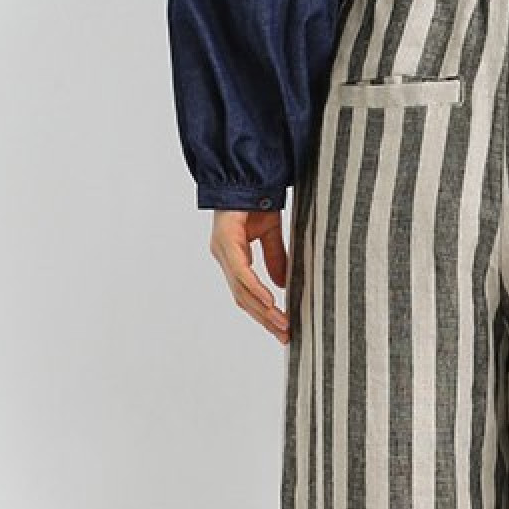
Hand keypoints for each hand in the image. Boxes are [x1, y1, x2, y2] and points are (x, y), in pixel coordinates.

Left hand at [209, 209, 289, 343]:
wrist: (248, 172)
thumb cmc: (256, 199)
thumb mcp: (271, 233)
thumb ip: (275, 259)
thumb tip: (281, 285)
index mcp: (232, 257)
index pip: (246, 294)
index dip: (263, 313)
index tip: (281, 329)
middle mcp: (224, 257)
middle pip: (243, 299)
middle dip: (265, 320)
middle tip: (285, 336)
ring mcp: (223, 251)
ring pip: (243, 291)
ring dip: (264, 311)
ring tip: (282, 325)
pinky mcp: (227, 241)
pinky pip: (242, 272)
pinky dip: (256, 289)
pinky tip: (270, 302)